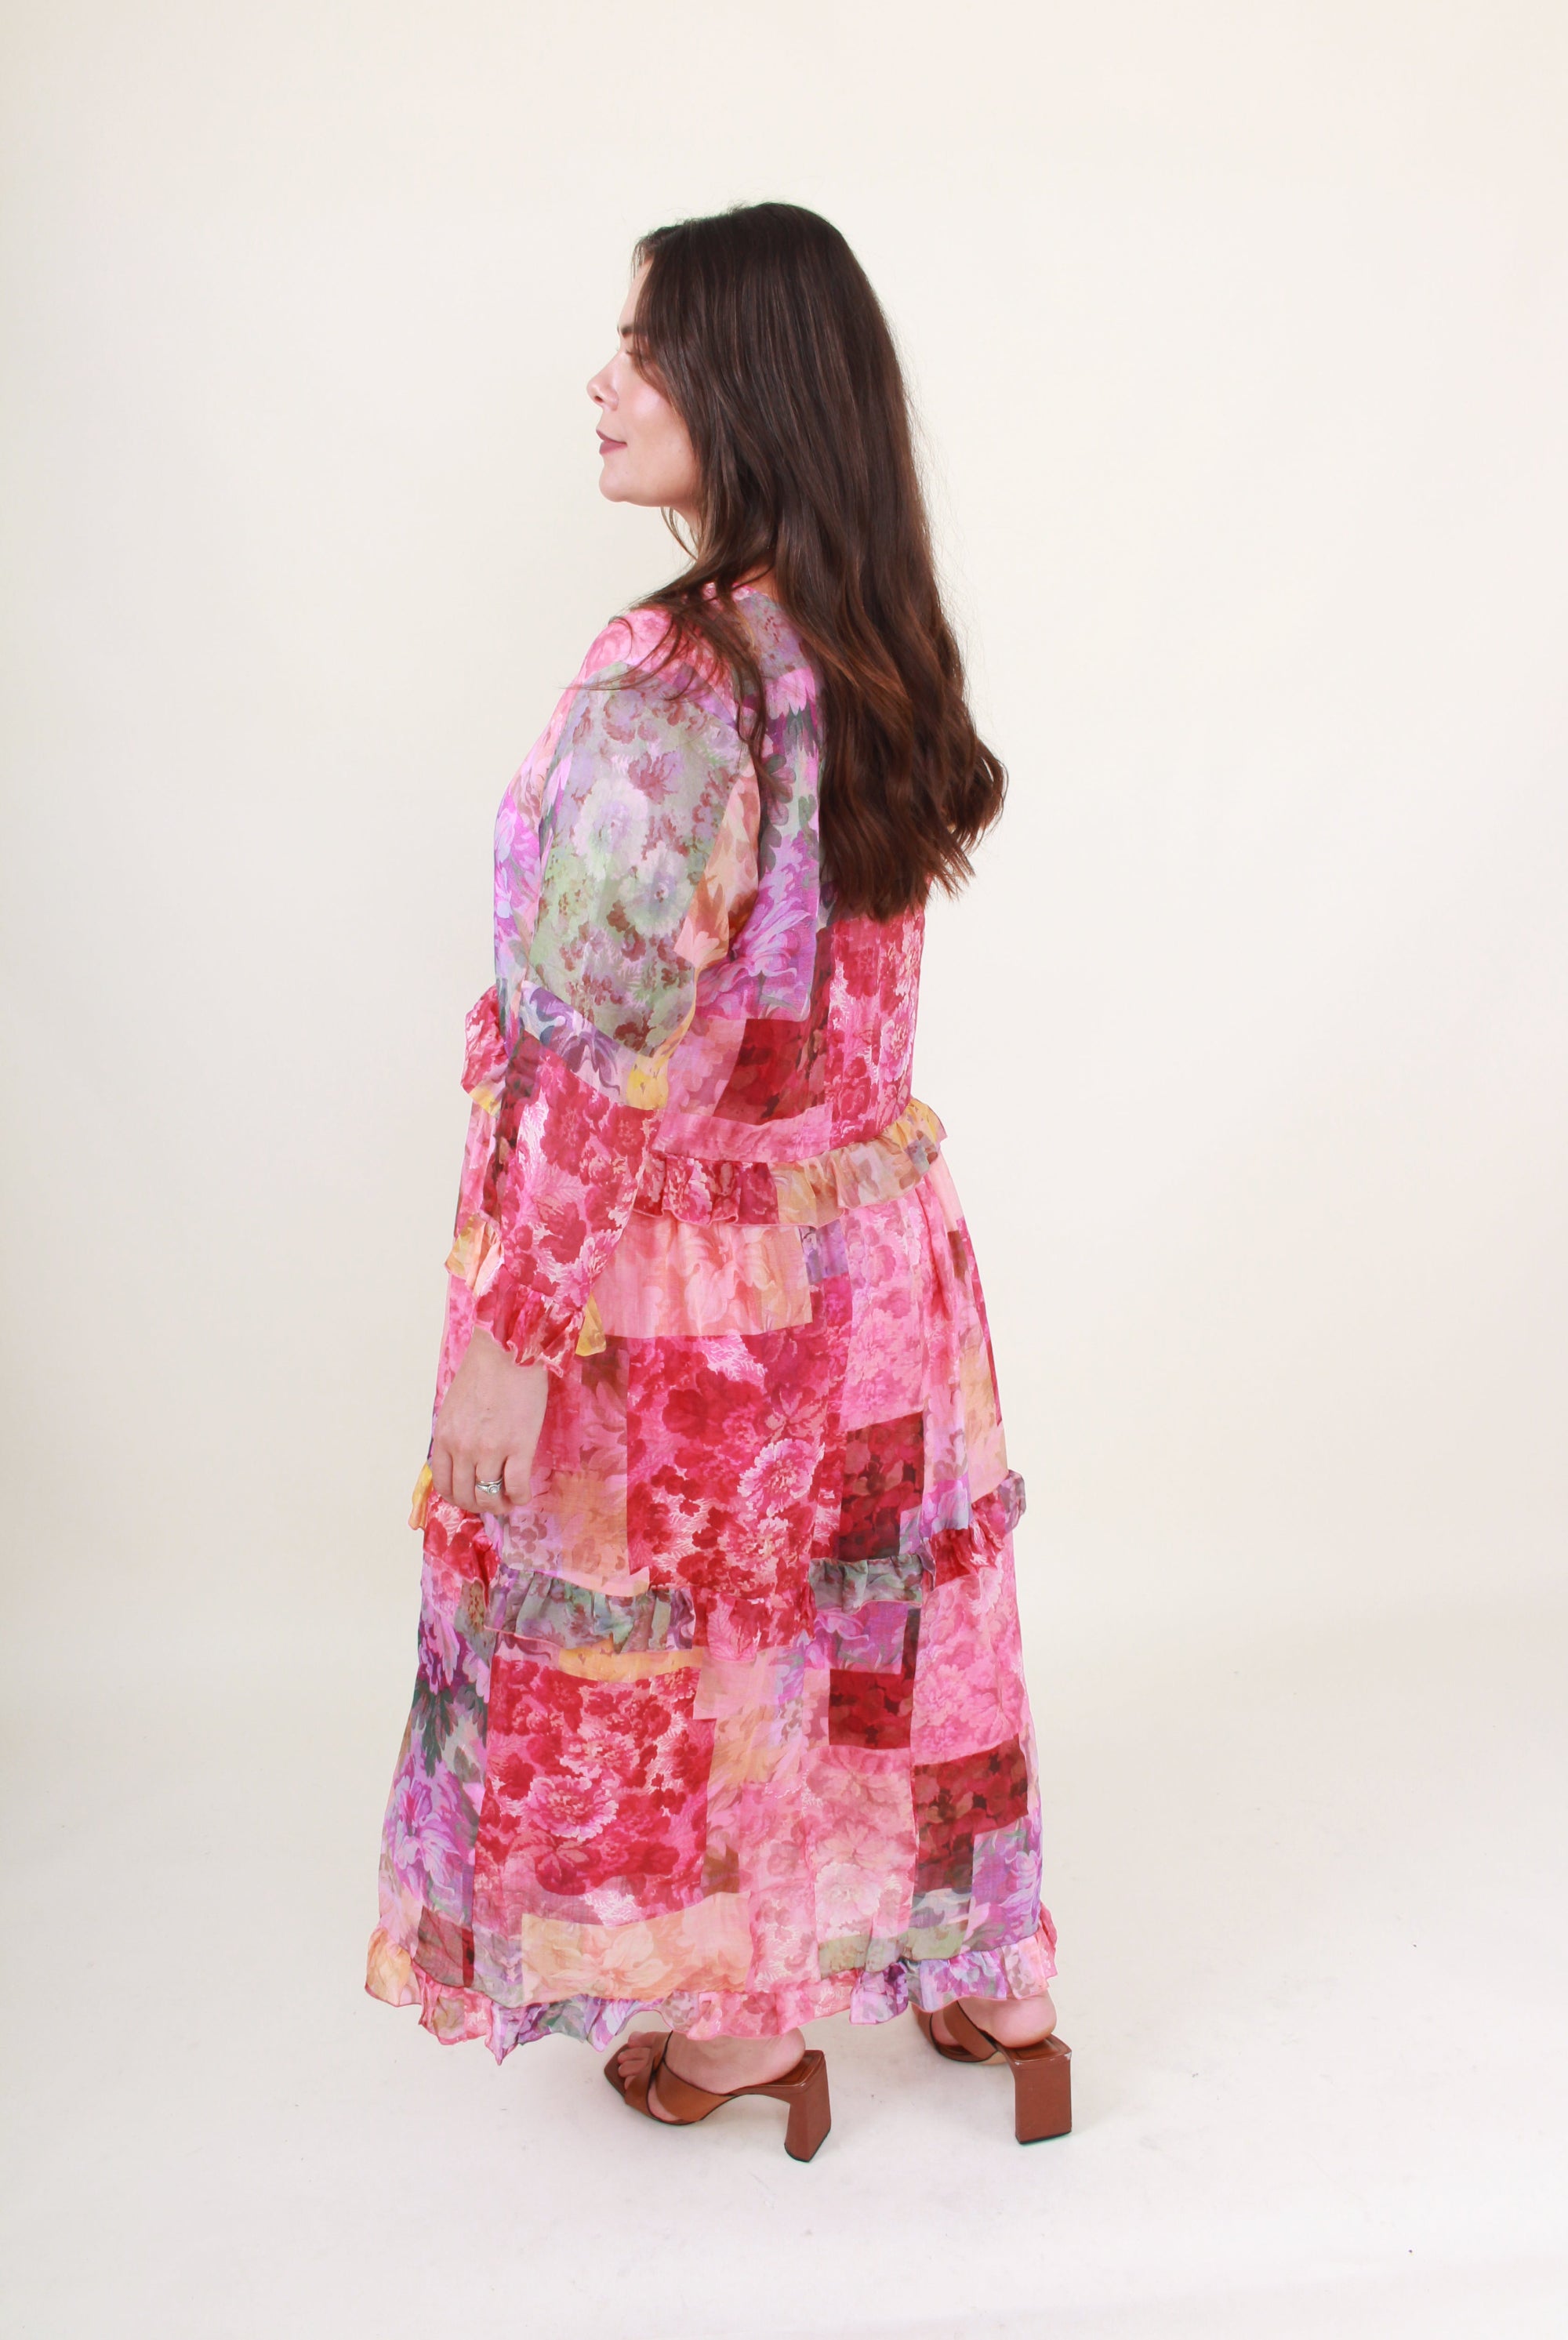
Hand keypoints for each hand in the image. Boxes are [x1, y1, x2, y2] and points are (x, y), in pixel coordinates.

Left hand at [431, 1326, 549, 1514]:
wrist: (509, 1351)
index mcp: (444, 1437)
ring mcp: (490, 1450)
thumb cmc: (483, 1372)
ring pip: (489, 1497)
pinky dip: (520, 1497)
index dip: (458, 1497)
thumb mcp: (454, 1406)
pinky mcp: (519, 1447)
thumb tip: (463, 1460)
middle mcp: (463, 1448)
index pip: (443, 1485)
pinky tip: (523, 1493)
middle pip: (465, 1495)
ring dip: (499, 1505)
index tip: (470, 1495)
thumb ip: (455, 1434)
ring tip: (508, 1500)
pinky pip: (517, 1488)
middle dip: (478, 1505)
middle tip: (492, 1501)